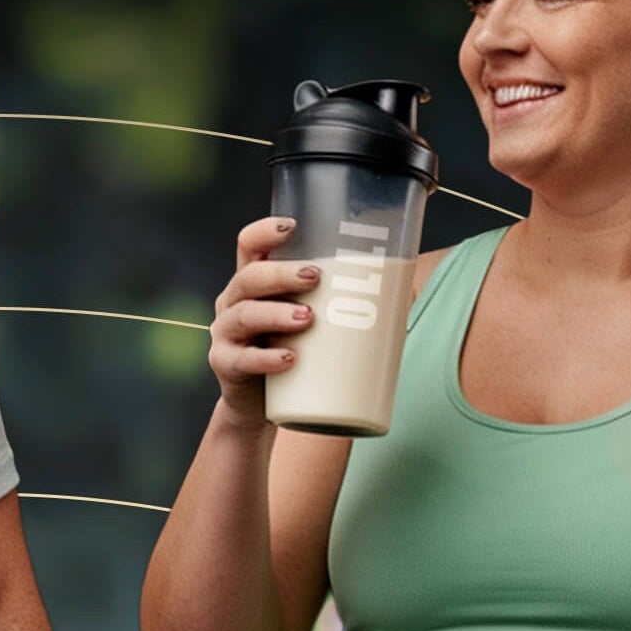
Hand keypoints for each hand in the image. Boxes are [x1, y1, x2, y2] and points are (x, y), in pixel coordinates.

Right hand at [209, 216, 321, 419]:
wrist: (261, 405)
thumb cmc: (291, 351)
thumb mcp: (309, 321)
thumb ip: (339, 302)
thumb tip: (404, 289)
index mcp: (254, 283)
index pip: (249, 245)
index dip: (265, 232)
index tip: (293, 225)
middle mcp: (234, 302)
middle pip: (249, 276)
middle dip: (282, 273)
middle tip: (316, 276)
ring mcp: (227, 334)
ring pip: (244, 315)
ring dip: (276, 313)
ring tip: (307, 318)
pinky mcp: (227, 366)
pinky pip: (242, 360)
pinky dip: (266, 359)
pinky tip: (289, 359)